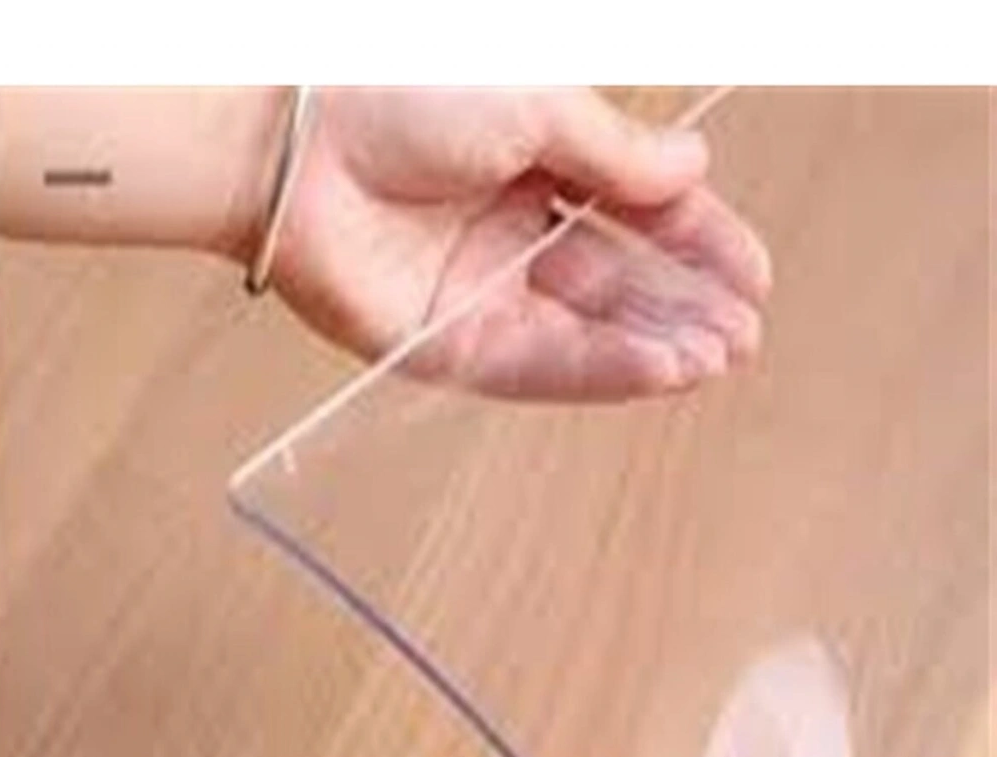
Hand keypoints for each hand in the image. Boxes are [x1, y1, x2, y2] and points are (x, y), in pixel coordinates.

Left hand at [266, 88, 772, 400]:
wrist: (295, 145)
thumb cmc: (401, 94)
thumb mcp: (539, 106)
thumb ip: (618, 154)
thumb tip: (692, 171)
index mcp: (535, 163)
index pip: (637, 212)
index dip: (699, 243)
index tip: (754, 275)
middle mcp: (511, 233)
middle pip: (617, 282)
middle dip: (685, 308)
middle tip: (743, 333)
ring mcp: (483, 295)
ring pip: (588, 332)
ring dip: (656, 347)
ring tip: (716, 357)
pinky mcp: (451, 348)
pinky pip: (543, 365)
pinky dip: (605, 370)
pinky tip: (661, 369)